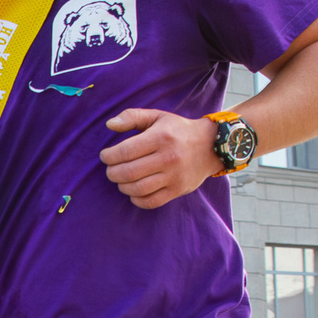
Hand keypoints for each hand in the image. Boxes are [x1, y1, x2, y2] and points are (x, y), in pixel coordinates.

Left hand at [100, 110, 219, 208]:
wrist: (211, 146)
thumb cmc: (177, 130)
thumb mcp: (157, 116)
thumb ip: (132, 116)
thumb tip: (109, 125)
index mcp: (160, 137)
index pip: (125, 152)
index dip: (109, 156)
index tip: (106, 156)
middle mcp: (168, 157)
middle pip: (128, 173)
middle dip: (112, 173)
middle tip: (111, 169)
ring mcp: (174, 176)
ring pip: (138, 189)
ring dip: (122, 186)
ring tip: (121, 180)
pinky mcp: (178, 190)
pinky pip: (151, 202)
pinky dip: (136, 199)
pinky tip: (133, 191)